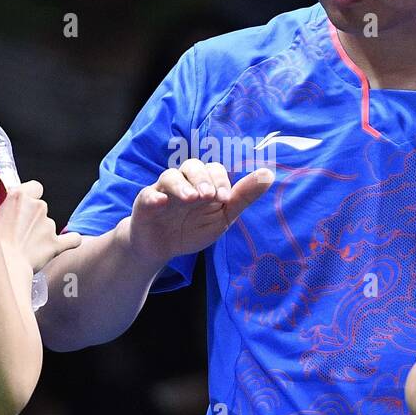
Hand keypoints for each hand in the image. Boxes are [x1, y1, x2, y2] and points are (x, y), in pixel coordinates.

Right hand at [0, 180, 80, 272]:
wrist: (0, 266)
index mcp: (18, 195)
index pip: (33, 187)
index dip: (28, 197)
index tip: (18, 207)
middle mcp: (37, 206)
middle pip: (39, 206)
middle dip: (30, 216)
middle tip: (15, 231)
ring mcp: (48, 225)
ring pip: (47, 224)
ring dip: (38, 232)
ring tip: (22, 247)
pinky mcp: (55, 244)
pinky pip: (72, 239)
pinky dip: (70, 240)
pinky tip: (69, 242)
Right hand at [128, 159, 273, 264]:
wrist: (161, 248)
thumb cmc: (192, 228)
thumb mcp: (222, 217)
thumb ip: (243, 197)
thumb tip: (269, 174)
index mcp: (204, 183)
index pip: (214, 169)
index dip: (221, 180)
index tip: (225, 198)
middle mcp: (184, 182)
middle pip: (192, 166)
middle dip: (203, 178)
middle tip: (209, 196)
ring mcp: (163, 191)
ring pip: (170, 176)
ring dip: (182, 185)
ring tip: (191, 198)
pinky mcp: (146, 203)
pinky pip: (148, 195)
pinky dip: (155, 197)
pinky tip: (161, 203)